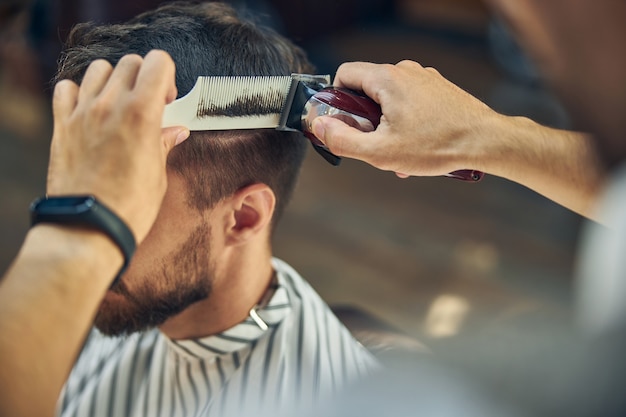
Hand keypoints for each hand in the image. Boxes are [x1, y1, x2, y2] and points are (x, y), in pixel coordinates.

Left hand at [46, 50, 189, 242]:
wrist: (90, 225)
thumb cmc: (128, 206)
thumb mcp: (158, 174)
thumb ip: (164, 144)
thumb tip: (175, 132)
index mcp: (142, 113)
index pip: (158, 63)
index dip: (167, 77)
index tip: (167, 98)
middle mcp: (111, 105)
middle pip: (130, 63)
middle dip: (144, 78)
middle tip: (148, 103)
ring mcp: (83, 113)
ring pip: (99, 70)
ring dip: (113, 81)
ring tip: (118, 105)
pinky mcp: (62, 125)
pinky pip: (66, 89)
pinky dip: (78, 92)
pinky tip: (90, 110)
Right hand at [311, 60, 497, 176]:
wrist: (486, 141)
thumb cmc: (438, 145)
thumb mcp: (381, 151)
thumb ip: (343, 139)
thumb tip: (320, 127)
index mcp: (388, 79)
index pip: (344, 75)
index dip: (335, 101)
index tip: (341, 124)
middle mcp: (406, 71)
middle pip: (366, 90)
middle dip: (363, 119)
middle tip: (374, 145)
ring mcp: (425, 78)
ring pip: (389, 99)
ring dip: (385, 125)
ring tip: (399, 152)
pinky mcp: (438, 89)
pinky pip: (409, 102)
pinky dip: (405, 123)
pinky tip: (415, 147)